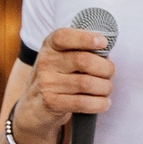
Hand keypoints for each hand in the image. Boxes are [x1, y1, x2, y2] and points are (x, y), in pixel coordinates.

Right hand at [12, 28, 113, 143]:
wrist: (33, 107)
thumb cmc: (56, 78)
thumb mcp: (61, 58)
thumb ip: (79, 50)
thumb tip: (107, 51)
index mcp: (50, 46)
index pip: (64, 37)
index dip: (86, 38)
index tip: (103, 43)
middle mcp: (45, 62)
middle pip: (83, 61)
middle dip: (105, 68)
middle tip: (109, 73)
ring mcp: (46, 83)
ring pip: (86, 83)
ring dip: (104, 87)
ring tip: (106, 89)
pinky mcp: (51, 103)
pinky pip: (82, 102)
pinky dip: (98, 103)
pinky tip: (104, 103)